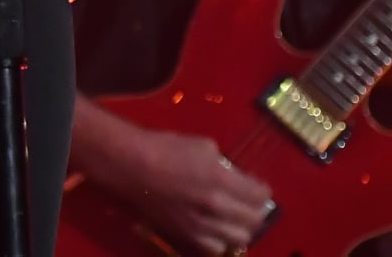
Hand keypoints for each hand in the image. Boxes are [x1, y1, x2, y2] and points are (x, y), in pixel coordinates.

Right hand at [121, 129, 274, 255]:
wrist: (129, 167)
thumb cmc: (163, 149)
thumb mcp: (201, 145)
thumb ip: (223, 163)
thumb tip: (233, 174)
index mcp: (220, 179)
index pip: (259, 195)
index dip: (262, 190)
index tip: (257, 186)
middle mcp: (215, 207)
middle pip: (253, 220)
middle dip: (256, 210)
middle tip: (249, 202)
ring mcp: (200, 225)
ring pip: (238, 238)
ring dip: (241, 227)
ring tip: (235, 218)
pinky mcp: (185, 236)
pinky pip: (215, 248)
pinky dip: (221, 239)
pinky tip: (216, 229)